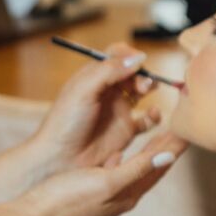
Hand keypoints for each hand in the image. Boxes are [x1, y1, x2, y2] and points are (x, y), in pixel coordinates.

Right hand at [23, 129, 187, 215]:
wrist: (36, 215)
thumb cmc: (68, 198)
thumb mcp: (107, 182)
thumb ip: (137, 168)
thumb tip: (169, 156)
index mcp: (130, 193)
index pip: (161, 164)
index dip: (176, 145)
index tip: (190, 126)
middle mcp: (124, 194)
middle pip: (153, 165)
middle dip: (168, 146)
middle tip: (183, 125)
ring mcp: (109, 193)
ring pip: (137, 167)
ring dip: (150, 149)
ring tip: (161, 134)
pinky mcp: (94, 189)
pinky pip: (119, 169)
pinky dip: (128, 156)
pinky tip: (123, 150)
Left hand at [31, 42, 163, 173]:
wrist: (60, 159)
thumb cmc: (65, 123)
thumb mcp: (84, 90)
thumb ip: (109, 71)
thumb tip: (138, 57)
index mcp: (94, 77)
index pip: (117, 55)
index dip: (130, 55)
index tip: (139, 60)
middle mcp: (108, 91)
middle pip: (133, 72)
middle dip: (142, 72)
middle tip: (143, 82)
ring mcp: (118, 110)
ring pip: (142, 91)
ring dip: (150, 87)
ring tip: (147, 90)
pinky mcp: (126, 130)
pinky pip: (147, 120)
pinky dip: (154, 115)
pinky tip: (152, 114)